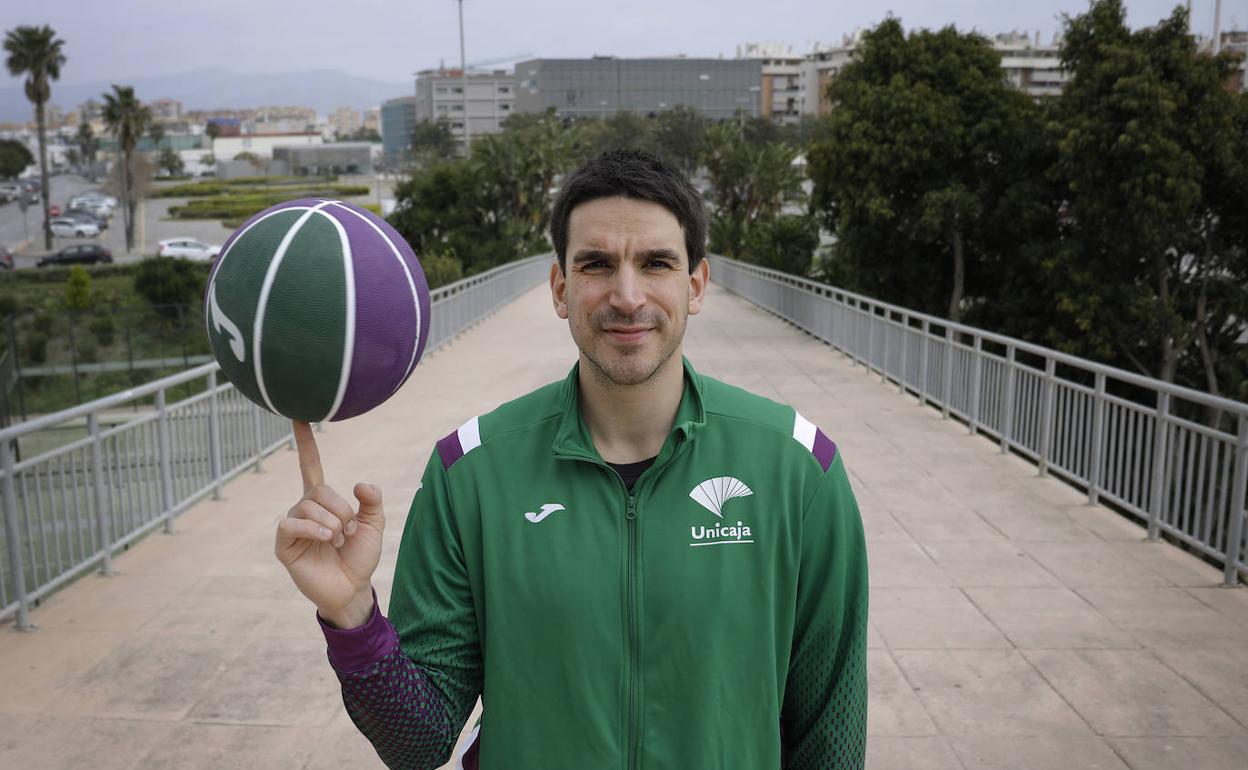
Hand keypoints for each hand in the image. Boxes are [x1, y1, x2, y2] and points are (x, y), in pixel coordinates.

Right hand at [275, 421, 384, 627]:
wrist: (352, 588)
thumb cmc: (360, 557)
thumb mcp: (374, 525)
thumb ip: (372, 502)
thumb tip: (360, 484)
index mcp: (324, 501)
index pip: (310, 466)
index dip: (305, 443)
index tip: (298, 417)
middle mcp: (304, 508)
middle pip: (319, 490)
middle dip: (341, 510)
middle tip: (349, 532)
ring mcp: (293, 526)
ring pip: (308, 505)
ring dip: (332, 523)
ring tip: (338, 540)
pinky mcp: (284, 545)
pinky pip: (292, 523)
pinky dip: (314, 528)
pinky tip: (327, 539)